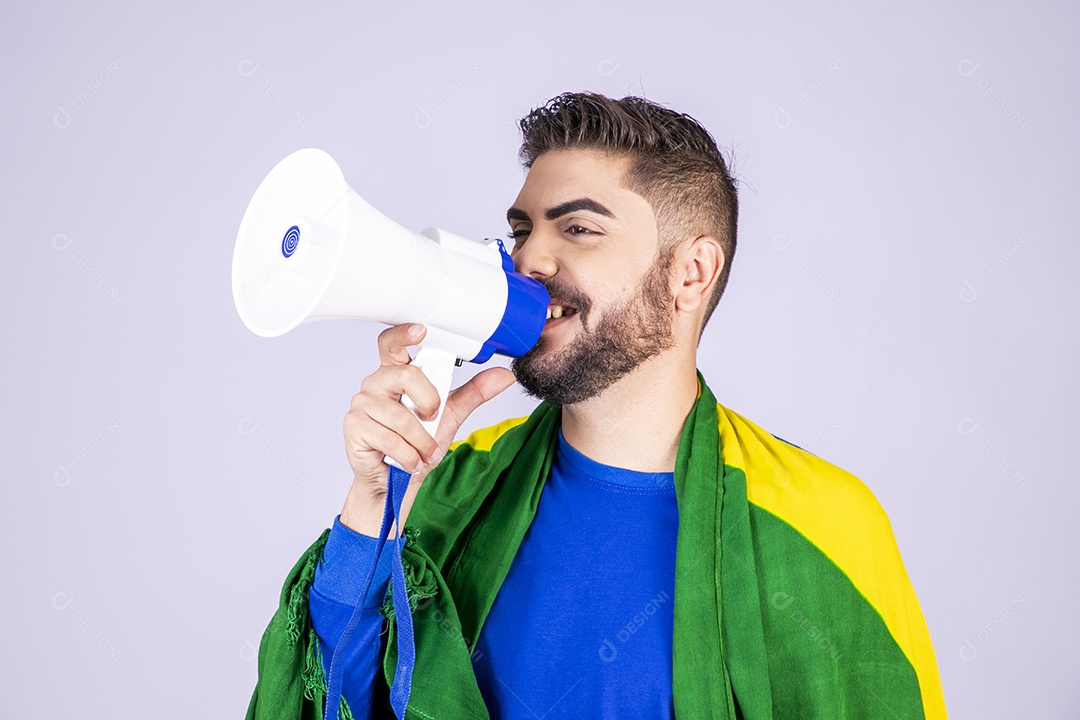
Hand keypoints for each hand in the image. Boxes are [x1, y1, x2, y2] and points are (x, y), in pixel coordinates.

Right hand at [339, 323, 515, 536]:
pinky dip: (407, 455)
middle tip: (432, 420)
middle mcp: (376, 384)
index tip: (421, 330)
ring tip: (423, 451)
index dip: (404, 334)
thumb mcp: (451, 415)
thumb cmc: (417, 444)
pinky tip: (408, 460)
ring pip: (400, 416)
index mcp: (396, 373)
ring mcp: (362, 404)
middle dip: (429, 403)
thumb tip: (504, 376)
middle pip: (405, 375)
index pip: (393, 343)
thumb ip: (474, 393)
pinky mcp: (354, 427)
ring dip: (421, 442)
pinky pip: (389, 439)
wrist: (399, 480)